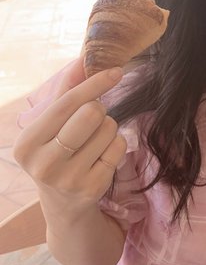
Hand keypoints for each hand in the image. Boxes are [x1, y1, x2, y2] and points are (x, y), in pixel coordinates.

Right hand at [13, 59, 126, 223]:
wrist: (63, 205)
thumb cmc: (57, 151)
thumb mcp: (52, 125)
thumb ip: (66, 90)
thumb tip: (83, 58)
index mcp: (27, 143)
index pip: (67, 103)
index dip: (94, 83)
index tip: (116, 71)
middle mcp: (44, 164)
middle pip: (92, 113)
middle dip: (99, 110)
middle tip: (91, 120)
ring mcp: (69, 179)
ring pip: (109, 128)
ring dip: (108, 128)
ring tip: (93, 142)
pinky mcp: (92, 188)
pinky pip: (119, 147)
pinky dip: (116, 145)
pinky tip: (101, 157)